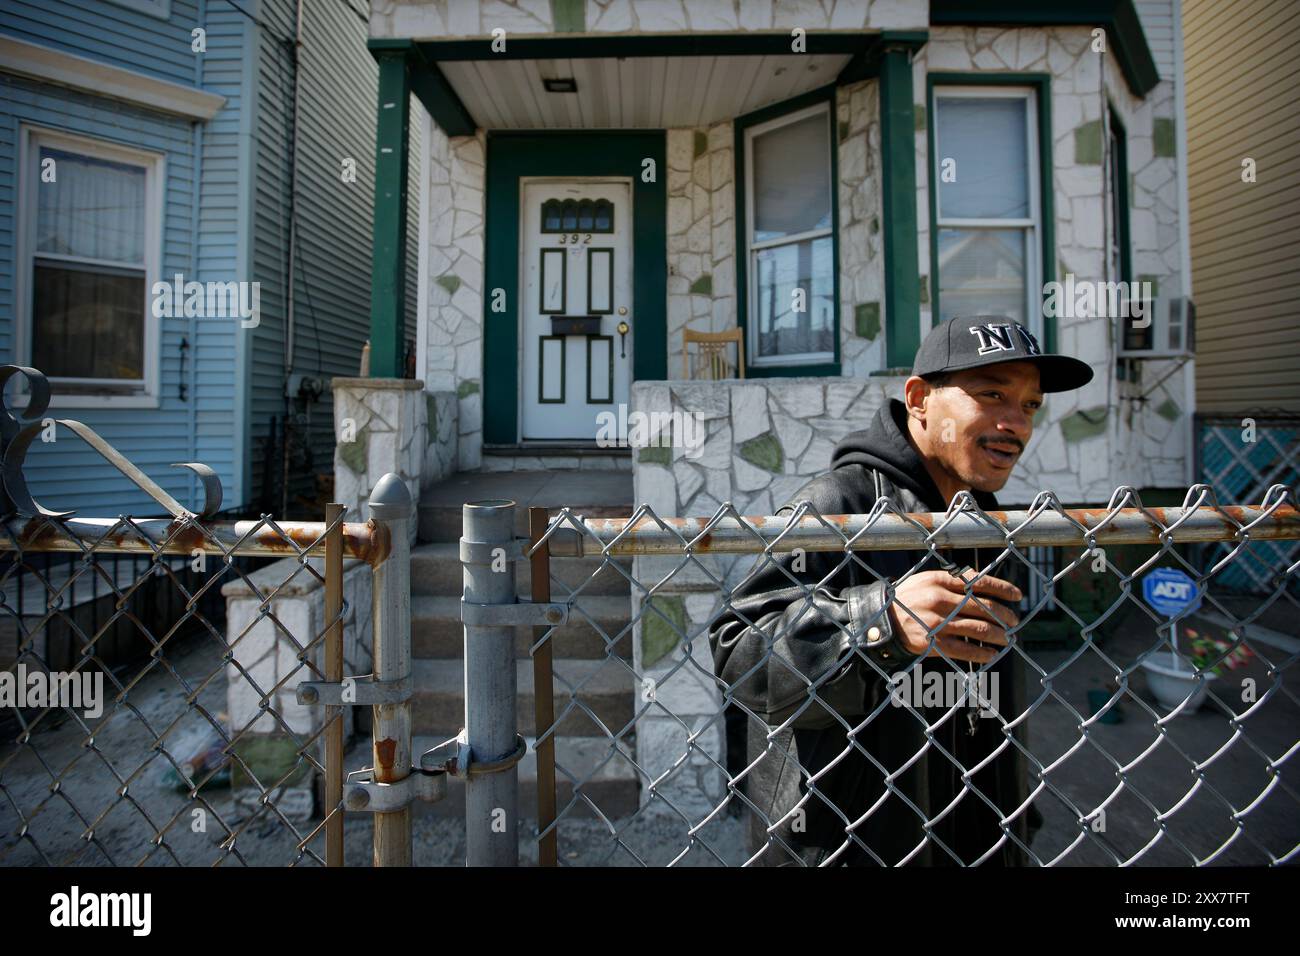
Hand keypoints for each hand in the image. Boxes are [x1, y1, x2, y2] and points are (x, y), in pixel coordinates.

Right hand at [886, 570, 1022, 663]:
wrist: (879, 619)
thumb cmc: (905, 598)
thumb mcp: (925, 580)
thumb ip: (951, 580)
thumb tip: (980, 581)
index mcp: (940, 580)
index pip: (979, 582)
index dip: (1003, 588)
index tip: (1017, 595)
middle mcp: (940, 599)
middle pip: (983, 607)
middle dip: (1004, 615)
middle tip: (1014, 621)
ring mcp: (937, 622)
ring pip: (978, 629)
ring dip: (998, 635)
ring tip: (1008, 639)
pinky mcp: (933, 643)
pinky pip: (965, 649)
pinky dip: (982, 653)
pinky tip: (991, 654)